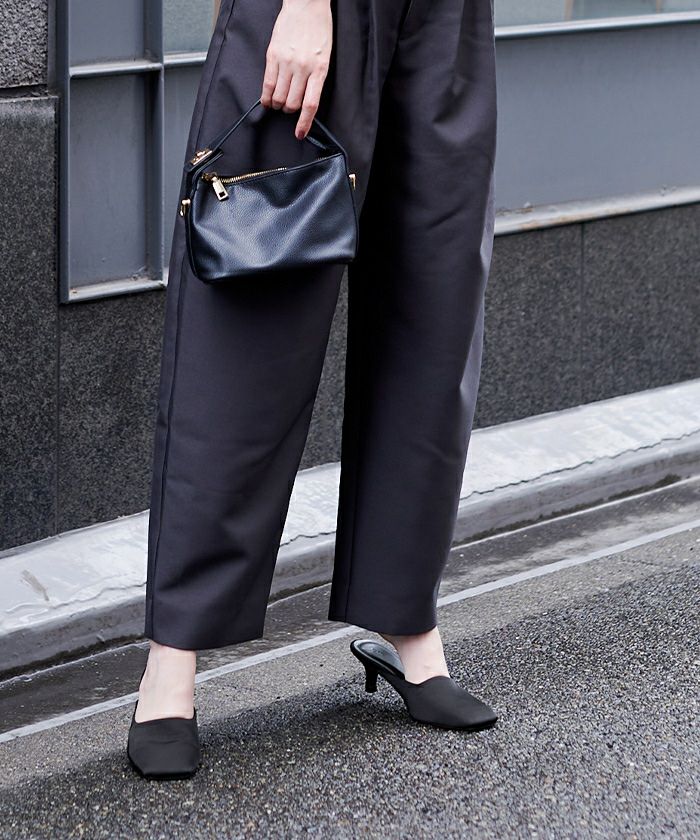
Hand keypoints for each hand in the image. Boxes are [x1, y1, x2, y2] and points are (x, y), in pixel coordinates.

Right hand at [261, 0, 332, 138]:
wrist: (307, 6)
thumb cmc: (318, 30)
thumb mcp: (324, 58)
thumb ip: (315, 79)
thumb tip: (305, 102)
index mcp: (319, 70)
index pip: (310, 104)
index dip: (304, 123)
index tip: (299, 134)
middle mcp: (302, 68)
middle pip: (291, 104)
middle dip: (289, 110)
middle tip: (289, 106)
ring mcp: (286, 62)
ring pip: (278, 97)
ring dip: (277, 104)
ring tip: (279, 101)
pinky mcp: (273, 56)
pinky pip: (267, 84)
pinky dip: (266, 97)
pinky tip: (267, 99)